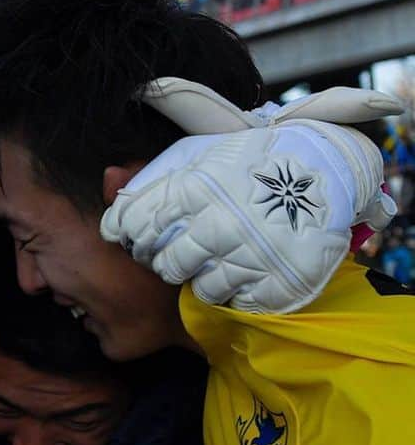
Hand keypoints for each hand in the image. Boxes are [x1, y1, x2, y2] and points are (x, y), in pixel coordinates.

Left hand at [100, 77, 400, 313]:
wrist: (329, 170)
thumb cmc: (253, 159)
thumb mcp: (204, 145)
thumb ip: (154, 164)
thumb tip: (116, 155)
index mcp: (193, 189)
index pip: (133, 226)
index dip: (131, 235)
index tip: (140, 234)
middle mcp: (216, 224)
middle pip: (162, 263)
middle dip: (165, 257)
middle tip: (183, 244)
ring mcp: (248, 256)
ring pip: (196, 284)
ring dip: (201, 272)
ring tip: (218, 252)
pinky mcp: (273, 283)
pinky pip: (232, 299)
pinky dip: (234, 287)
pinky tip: (245, 266)